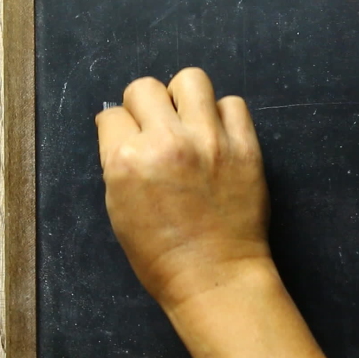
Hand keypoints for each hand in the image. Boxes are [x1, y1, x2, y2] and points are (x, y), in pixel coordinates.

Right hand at [95, 67, 270, 305]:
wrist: (215, 277)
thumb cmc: (162, 255)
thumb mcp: (119, 208)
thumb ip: (118, 161)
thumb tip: (121, 126)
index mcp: (126, 161)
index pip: (112, 114)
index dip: (120, 128)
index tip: (131, 141)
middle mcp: (167, 143)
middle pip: (146, 88)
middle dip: (146, 106)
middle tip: (159, 129)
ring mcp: (209, 142)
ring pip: (191, 80)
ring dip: (185, 98)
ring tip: (190, 123)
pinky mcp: (245, 147)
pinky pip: (233, 104)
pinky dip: (223, 115)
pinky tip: (219, 137)